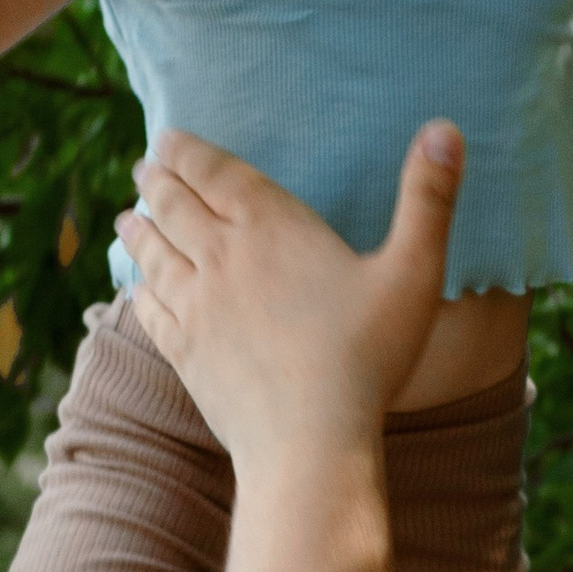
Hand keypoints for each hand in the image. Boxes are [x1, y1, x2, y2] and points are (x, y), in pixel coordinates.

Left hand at [119, 125, 465, 473]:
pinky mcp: (183, 351)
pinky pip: (148, 307)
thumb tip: (444, 129)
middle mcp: (221, 257)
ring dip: (138, 228)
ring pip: (153, 253)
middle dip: (157, 180)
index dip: (187, 151)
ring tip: (128, 215)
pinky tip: (136, 286)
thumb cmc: (368, 357)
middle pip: (174, 205)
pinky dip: (137, 287)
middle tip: (144, 166)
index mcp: (270, 226)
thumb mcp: (413, 272)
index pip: (214, 172)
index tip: (169, 136)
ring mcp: (195, 306)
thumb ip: (428, 200)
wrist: (308, 442)